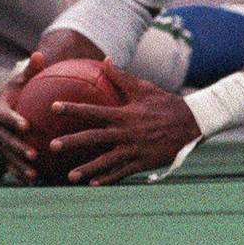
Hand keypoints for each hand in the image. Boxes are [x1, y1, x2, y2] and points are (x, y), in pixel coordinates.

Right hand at [0, 52, 46, 182]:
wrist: (7, 110)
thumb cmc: (18, 93)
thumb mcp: (21, 81)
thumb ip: (31, 70)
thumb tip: (39, 54)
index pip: (4, 116)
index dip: (13, 120)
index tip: (26, 125)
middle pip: (4, 140)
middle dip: (17, 148)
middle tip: (33, 153)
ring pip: (6, 157)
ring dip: (19, 166)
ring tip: (34, 173)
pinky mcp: (1, 157)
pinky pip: (10, 167)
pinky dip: (20, 175)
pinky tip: (34, 182)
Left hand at [50, 60, 199, 185]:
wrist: (191, 124)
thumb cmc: (165, 103)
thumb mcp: (144, 87)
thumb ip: (121, 77)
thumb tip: (104, 60)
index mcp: (124, 113)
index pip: (93, 110)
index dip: (73, 108)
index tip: (53, 107)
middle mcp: (126, 133)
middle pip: (93, 138)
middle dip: (72, 142)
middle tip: (51, 146)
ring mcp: (134, 149)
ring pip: (106, 161)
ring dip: (87, 169)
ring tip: (69, 176)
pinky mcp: (142, 162)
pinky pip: (122, 173)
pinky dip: (108, 179)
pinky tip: (94, 184)